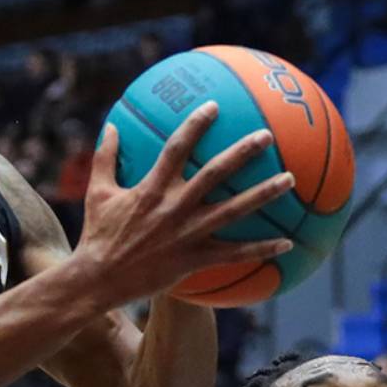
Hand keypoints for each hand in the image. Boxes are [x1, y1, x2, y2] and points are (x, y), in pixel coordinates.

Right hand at [69, 104, 295, 309]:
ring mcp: (188, 234)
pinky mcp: (195, 259)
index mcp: (153, 187)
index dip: (196, 124)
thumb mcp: (98, 192)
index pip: (177, 147)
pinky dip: (262, 248)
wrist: (99, 280)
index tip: (214, 106)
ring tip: (289, 180)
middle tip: (267, 135)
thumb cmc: (98, 235)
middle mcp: (175, 207)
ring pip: (234, 211)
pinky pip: (235, 254)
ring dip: (263, 194)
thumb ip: (105, 158)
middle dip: (243, 152)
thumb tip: (110, 126)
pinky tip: (287, 242)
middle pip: (216, 173)